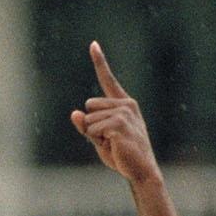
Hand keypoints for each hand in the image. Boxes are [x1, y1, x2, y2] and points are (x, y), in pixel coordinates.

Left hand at [69, 42, 161, 187]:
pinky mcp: (118, 124)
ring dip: (95, 136)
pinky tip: (115, 146)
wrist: (141, 170)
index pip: (108, 80)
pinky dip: (98, 141)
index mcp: (124, 104)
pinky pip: (92, 130)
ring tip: (114, 144)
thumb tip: (74, 113)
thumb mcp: (100, 139)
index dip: (100, 61)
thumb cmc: (122, 155)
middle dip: (93, 125)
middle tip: (110, 140)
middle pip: (89, 106)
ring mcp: (123, 113)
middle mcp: (125, 104)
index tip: (93, 44)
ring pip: (89, 120)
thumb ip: (87, 126)